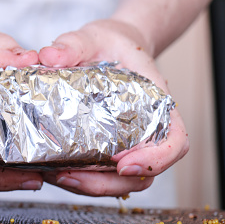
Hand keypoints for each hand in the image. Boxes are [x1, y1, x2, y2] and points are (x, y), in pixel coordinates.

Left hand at [38, 19, 189, 196]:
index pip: (175, 142)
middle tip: (70, 177)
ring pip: (120, 181)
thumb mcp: (92, 37)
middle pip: (143, 175)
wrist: (109, 47)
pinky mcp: (106, 149)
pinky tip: (55, 172)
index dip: (156, 161)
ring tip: (57, 177)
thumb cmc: (111, 44)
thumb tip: (48, 56)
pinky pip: (100, 174)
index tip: (125, 165)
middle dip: (107, 184)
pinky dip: (81, 179)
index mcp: (157, 105)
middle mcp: (147, 131)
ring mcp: (127, 143)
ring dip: (90, 186)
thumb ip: (73, 44)